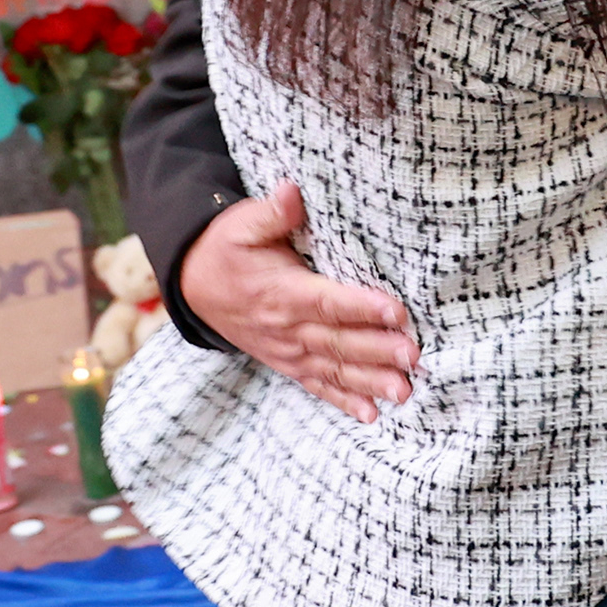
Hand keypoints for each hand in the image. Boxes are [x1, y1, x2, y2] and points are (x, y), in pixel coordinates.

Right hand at [180, 183, 417, 422]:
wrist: (194, 286)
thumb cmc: (226, 250)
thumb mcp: (241, 224)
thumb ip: (271, 212)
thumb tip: (292, 191)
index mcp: (280, 293)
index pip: (326, 302)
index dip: (362, 307)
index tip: (395, 311)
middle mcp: (286, 328)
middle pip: (338, 341)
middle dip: (377, 351)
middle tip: (412, 356)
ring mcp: (287, 351)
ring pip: (334, 369)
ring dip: (369, 382)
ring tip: (402, 392)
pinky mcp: (288, 364)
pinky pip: (318, 386)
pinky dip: (344, 402)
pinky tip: (371, 415)